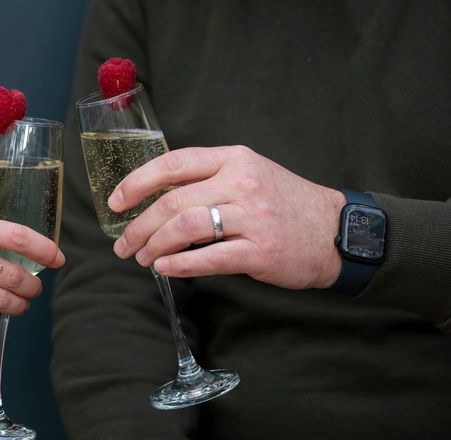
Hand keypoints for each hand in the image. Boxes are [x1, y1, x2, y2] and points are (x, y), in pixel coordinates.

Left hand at [111, 146, 345, 289]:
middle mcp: (241, 182)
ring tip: (144, 259)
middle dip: (139, 226)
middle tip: (123, 245)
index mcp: (233, 159)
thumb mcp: (249, 174)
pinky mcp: (260, 250)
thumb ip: (207, 179)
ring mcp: (252, 216)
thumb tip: (156, 197)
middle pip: (173, 201)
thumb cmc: (284, 204)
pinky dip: (180, 265)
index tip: (116, 203)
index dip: (137, 183)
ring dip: (155, 246)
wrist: (335, 230)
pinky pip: (209, 257)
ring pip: (186, 227)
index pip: (173, 164)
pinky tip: (165, 269)